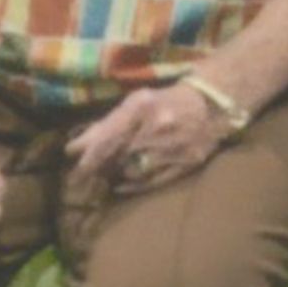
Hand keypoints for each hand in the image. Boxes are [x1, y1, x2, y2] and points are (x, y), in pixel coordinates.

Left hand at [67, 83, 229, 197]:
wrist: (213, 103)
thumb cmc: (167, 100)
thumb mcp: (136, 102)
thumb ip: (107, 123)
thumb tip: (74, 147)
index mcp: (143, 107)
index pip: (109, 137)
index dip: (89, 156)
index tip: (75, 170)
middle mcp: (158, 127)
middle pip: (119, 156)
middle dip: (100, 167)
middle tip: (84, 176)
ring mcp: (175, 147)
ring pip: (134, 171)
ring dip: (117, 175)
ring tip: (107, 174)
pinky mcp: (188, 163)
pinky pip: (154, 181)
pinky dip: (135, 186)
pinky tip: (122, 185)